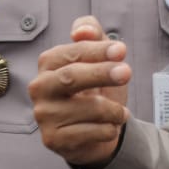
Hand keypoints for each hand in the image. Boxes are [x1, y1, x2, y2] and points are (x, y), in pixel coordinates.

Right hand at [29, 17, 131, 166]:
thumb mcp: (99, 59)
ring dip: (115, 110)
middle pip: (71, 77)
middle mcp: (40, 88)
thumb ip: (93, 35)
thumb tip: (82, 30)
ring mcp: (44, 115)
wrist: (94, 131)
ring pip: (89, 108)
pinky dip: (110, 129)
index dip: (98, 50)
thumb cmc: (95, 90)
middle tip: (127, 72)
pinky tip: (109, 127)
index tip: (121, 50)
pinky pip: (91, 132)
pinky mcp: (53, 139)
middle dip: (102, 73)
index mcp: (49, 63)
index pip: (72, 52)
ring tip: (120, 112)